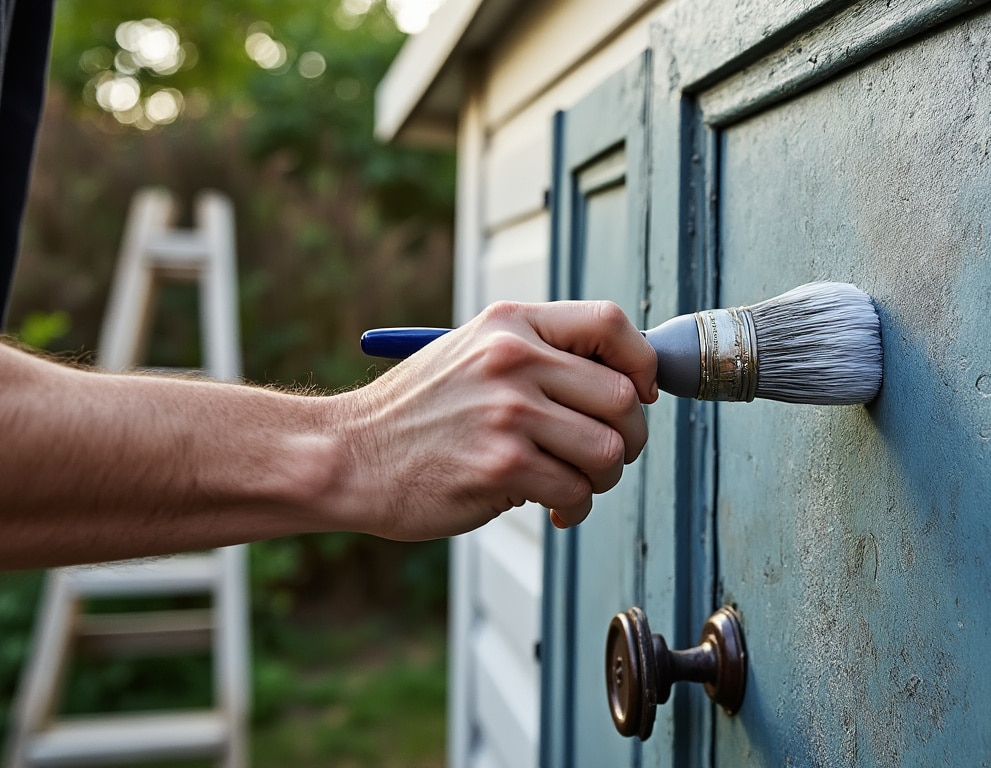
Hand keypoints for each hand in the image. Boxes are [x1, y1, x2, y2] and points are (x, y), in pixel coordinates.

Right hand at [330, 300, 657, 539]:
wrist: (348, 457)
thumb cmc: (418, 414)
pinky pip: (577, 491)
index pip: (611, 325)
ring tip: (571, 482)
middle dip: (628, 437)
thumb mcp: (473, 354)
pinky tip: (549, 506)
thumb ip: (541, 356)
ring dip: (602, 477)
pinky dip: (573, 507)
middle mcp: (513, 359)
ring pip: (608, 450)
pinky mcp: (502, 466)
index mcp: (512, 324)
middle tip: (602, 455)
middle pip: (623, 397)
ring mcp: (509, 413)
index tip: (641, 393)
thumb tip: (628, 384)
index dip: (642, 363)